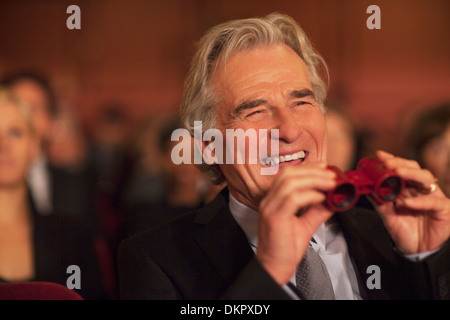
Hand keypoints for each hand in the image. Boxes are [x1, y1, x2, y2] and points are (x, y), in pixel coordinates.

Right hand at [256, 161, 336, 284]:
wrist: (274, 268)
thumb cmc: (285, 249)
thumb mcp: (306, 225)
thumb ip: (317, 210)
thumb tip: (332, 199)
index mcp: (274, 200)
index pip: (288, 174)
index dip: (307, 168)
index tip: (325, 168)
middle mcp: (269, 201)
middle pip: (288, 174)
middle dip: (312, 171)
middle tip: (331, 175)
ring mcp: (270, 208)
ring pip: (290, 183)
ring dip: (313, 180)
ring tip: (330, 183)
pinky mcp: (275, 218)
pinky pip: (292, 199)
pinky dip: (309, 195)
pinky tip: (320, 197)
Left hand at [371, 150, 449, 253]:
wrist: (416, 250)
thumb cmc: (404, 229)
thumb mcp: (386, 214)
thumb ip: (378, 200)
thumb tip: (365, 186)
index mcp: (407, 187)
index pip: (401, 168)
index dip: (391, 160)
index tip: (378, 155)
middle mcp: (421, 189)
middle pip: (414, 168)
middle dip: (400, 163)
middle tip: (387, 163)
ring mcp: (433, 197)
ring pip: (426, 178)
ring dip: (410, 174)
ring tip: (397, 173)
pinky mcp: (444, 209)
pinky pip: (434, 202)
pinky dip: (421, 201)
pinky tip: (408, 202)